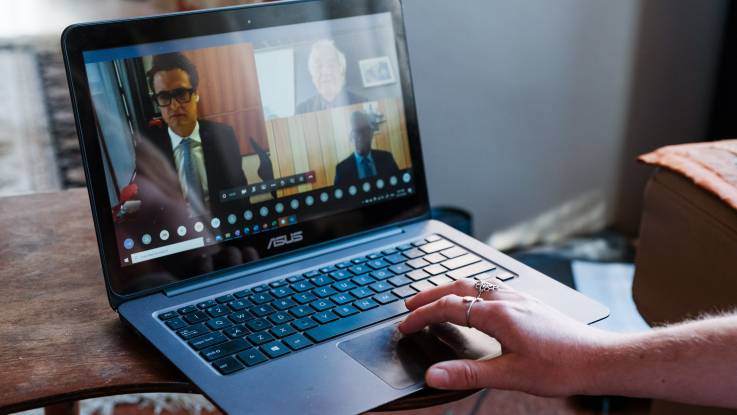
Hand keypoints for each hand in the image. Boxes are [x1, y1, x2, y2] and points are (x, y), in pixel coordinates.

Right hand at [398, 279, 613, 395]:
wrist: (599, 359)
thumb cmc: (562, 367)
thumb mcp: (511, 376)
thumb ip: (468, 374)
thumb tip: (434, 374)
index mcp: (499, 315)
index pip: (449, 308)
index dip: (423, 315)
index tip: (405, 325)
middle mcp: (508, 300)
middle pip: (458, 288)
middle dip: (430, 295)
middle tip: (410, 305)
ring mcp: (520, 298)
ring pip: (476, 284)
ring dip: (450, 289)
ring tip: (436, 298)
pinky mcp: (530, 303)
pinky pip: (492, 287)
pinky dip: (472, 289)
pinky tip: (476, 299)